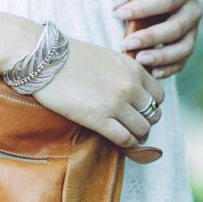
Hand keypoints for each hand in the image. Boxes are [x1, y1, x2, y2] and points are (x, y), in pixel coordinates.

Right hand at [30, 36, 164, 149]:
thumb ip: (123, 73)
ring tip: (126, 137)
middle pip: (154, 115)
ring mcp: (116, 103)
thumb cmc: (69, 57)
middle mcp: (130, 86)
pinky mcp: (98, 119)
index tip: (139, 111)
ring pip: (142, 129)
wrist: (44, 59)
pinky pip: (124, 139)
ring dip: (136, 136)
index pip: (158, 95)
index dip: (150, 106)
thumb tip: (129, 92)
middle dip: (145, 122)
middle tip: (132, 127)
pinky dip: (125, 144)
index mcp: (133, 69)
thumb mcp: (106, 58)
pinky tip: (118, 142)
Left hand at [111, 0, 201, 78]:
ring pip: (183, 48)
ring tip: (139, 60)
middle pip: (176, 27)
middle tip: (126, 43)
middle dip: (150, 37)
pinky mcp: (188, 47)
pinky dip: (168, 69)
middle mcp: (193, 11)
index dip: (144, 8)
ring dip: (161, 57)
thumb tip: (118, 7)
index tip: (120, 14)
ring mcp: (193, 31)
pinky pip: (182, 62)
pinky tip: (152, 72)